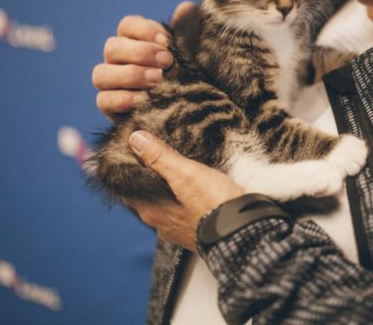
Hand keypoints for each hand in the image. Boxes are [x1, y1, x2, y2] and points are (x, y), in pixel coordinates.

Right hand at [92, 2, 195, 118]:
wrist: (184, 107)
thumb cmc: (183, 73)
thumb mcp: (187, 52)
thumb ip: (185, 31)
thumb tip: (185, 8)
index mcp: (132, 40)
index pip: (127, 25)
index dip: (144, 30)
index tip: (166, 40)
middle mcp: (115, 59)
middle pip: (113, 47)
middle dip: (140, 53)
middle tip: (167, 62)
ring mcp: (108, 82)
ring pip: (101, 73)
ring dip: (131, 75)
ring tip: (158, 80)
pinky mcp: (107, 105)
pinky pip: (104, 100)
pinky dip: (124, 99)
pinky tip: (146, 100)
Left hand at [128, 131, 244, 249]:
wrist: (245, 232)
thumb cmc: (214, 205)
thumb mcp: (185, 174)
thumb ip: (160, 157)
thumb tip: (136, 139)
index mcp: (152, 211)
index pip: (128, 187)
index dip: (129, 167)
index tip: (135, 149)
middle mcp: (161, 224)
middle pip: (148, 194)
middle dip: (152, 175)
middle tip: (160, 153)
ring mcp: (180, 230)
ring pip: (167, 202)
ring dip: (171, 187)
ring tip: (181, 167)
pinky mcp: (198, 230)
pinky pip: (185, 210)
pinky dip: (186, 198)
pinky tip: (197, 188)